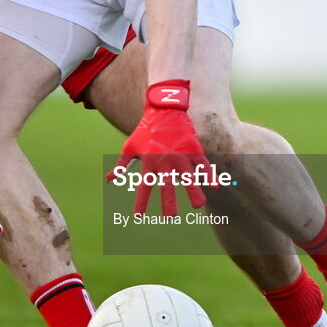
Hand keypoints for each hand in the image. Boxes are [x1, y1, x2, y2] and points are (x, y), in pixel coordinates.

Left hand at [106, 80, 211, 216]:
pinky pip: (203, 165)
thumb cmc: (145, 130)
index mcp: (149, 162)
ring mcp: (181, 156)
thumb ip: (121, 165)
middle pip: (168, 186)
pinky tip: (216, 186)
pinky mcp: (193, 149)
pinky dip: (210, 175)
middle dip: (169, 203)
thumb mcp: (130, 146)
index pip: (144, 186)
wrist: (164, 109)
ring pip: (189, 177)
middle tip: (170, 217)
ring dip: (194, 191)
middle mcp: (166, 161)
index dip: (141, 202)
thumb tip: (110, 180)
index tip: (138, 217)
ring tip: (198, 205)